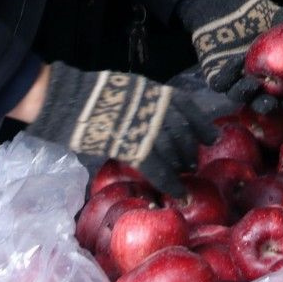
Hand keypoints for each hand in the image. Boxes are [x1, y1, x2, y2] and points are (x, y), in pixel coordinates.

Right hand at [24, 62, 218, 195]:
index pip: (189, 109)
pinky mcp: (133, 148)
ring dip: (181, 165)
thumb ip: (147, 102)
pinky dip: (170, 182)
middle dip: (189, 148)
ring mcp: (147, 128)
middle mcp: (158, 109)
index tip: (211, 137)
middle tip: (191, 161)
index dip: (201, 125)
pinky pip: (158, 169)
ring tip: (184, 174)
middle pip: (183, 132)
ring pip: (174, 150)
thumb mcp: (130, 88)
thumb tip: (155, 115)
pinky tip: (177, 192)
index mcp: (157, 92)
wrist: (71, 100)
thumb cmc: (94, 95)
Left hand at [176, 0, 282, 101]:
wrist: (226, 6)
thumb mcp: (280, 16)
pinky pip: (220, 82)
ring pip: (240, 95)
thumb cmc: (256, 13)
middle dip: (269, 107)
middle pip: (262, 103)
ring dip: (247, 94)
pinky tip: (237, 61)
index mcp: (274, 75)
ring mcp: (235, 81)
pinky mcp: (215, 75)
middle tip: (274, 104)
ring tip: (254, 85)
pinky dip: (228, 75)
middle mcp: (255, 83)